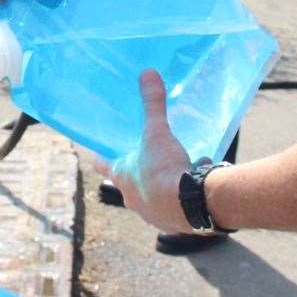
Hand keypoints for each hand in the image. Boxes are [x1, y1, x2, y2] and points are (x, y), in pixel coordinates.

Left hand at [109, 70, 192, 234]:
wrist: (189, 205)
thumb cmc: (164, 169)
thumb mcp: (157, 133)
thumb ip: (152, 104)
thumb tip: (147, 73)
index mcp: (123, 177)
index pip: (103, 165)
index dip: (102, 157)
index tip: (100, 152)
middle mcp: (132, 199)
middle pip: (129, 183)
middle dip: (137, 171)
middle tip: (146, 157)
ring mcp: (151, 213)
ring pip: (153, 196)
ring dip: (162, 184)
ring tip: (176, 167)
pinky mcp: (173, 222)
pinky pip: (176, 204)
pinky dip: (184, 192)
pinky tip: (196, 178)